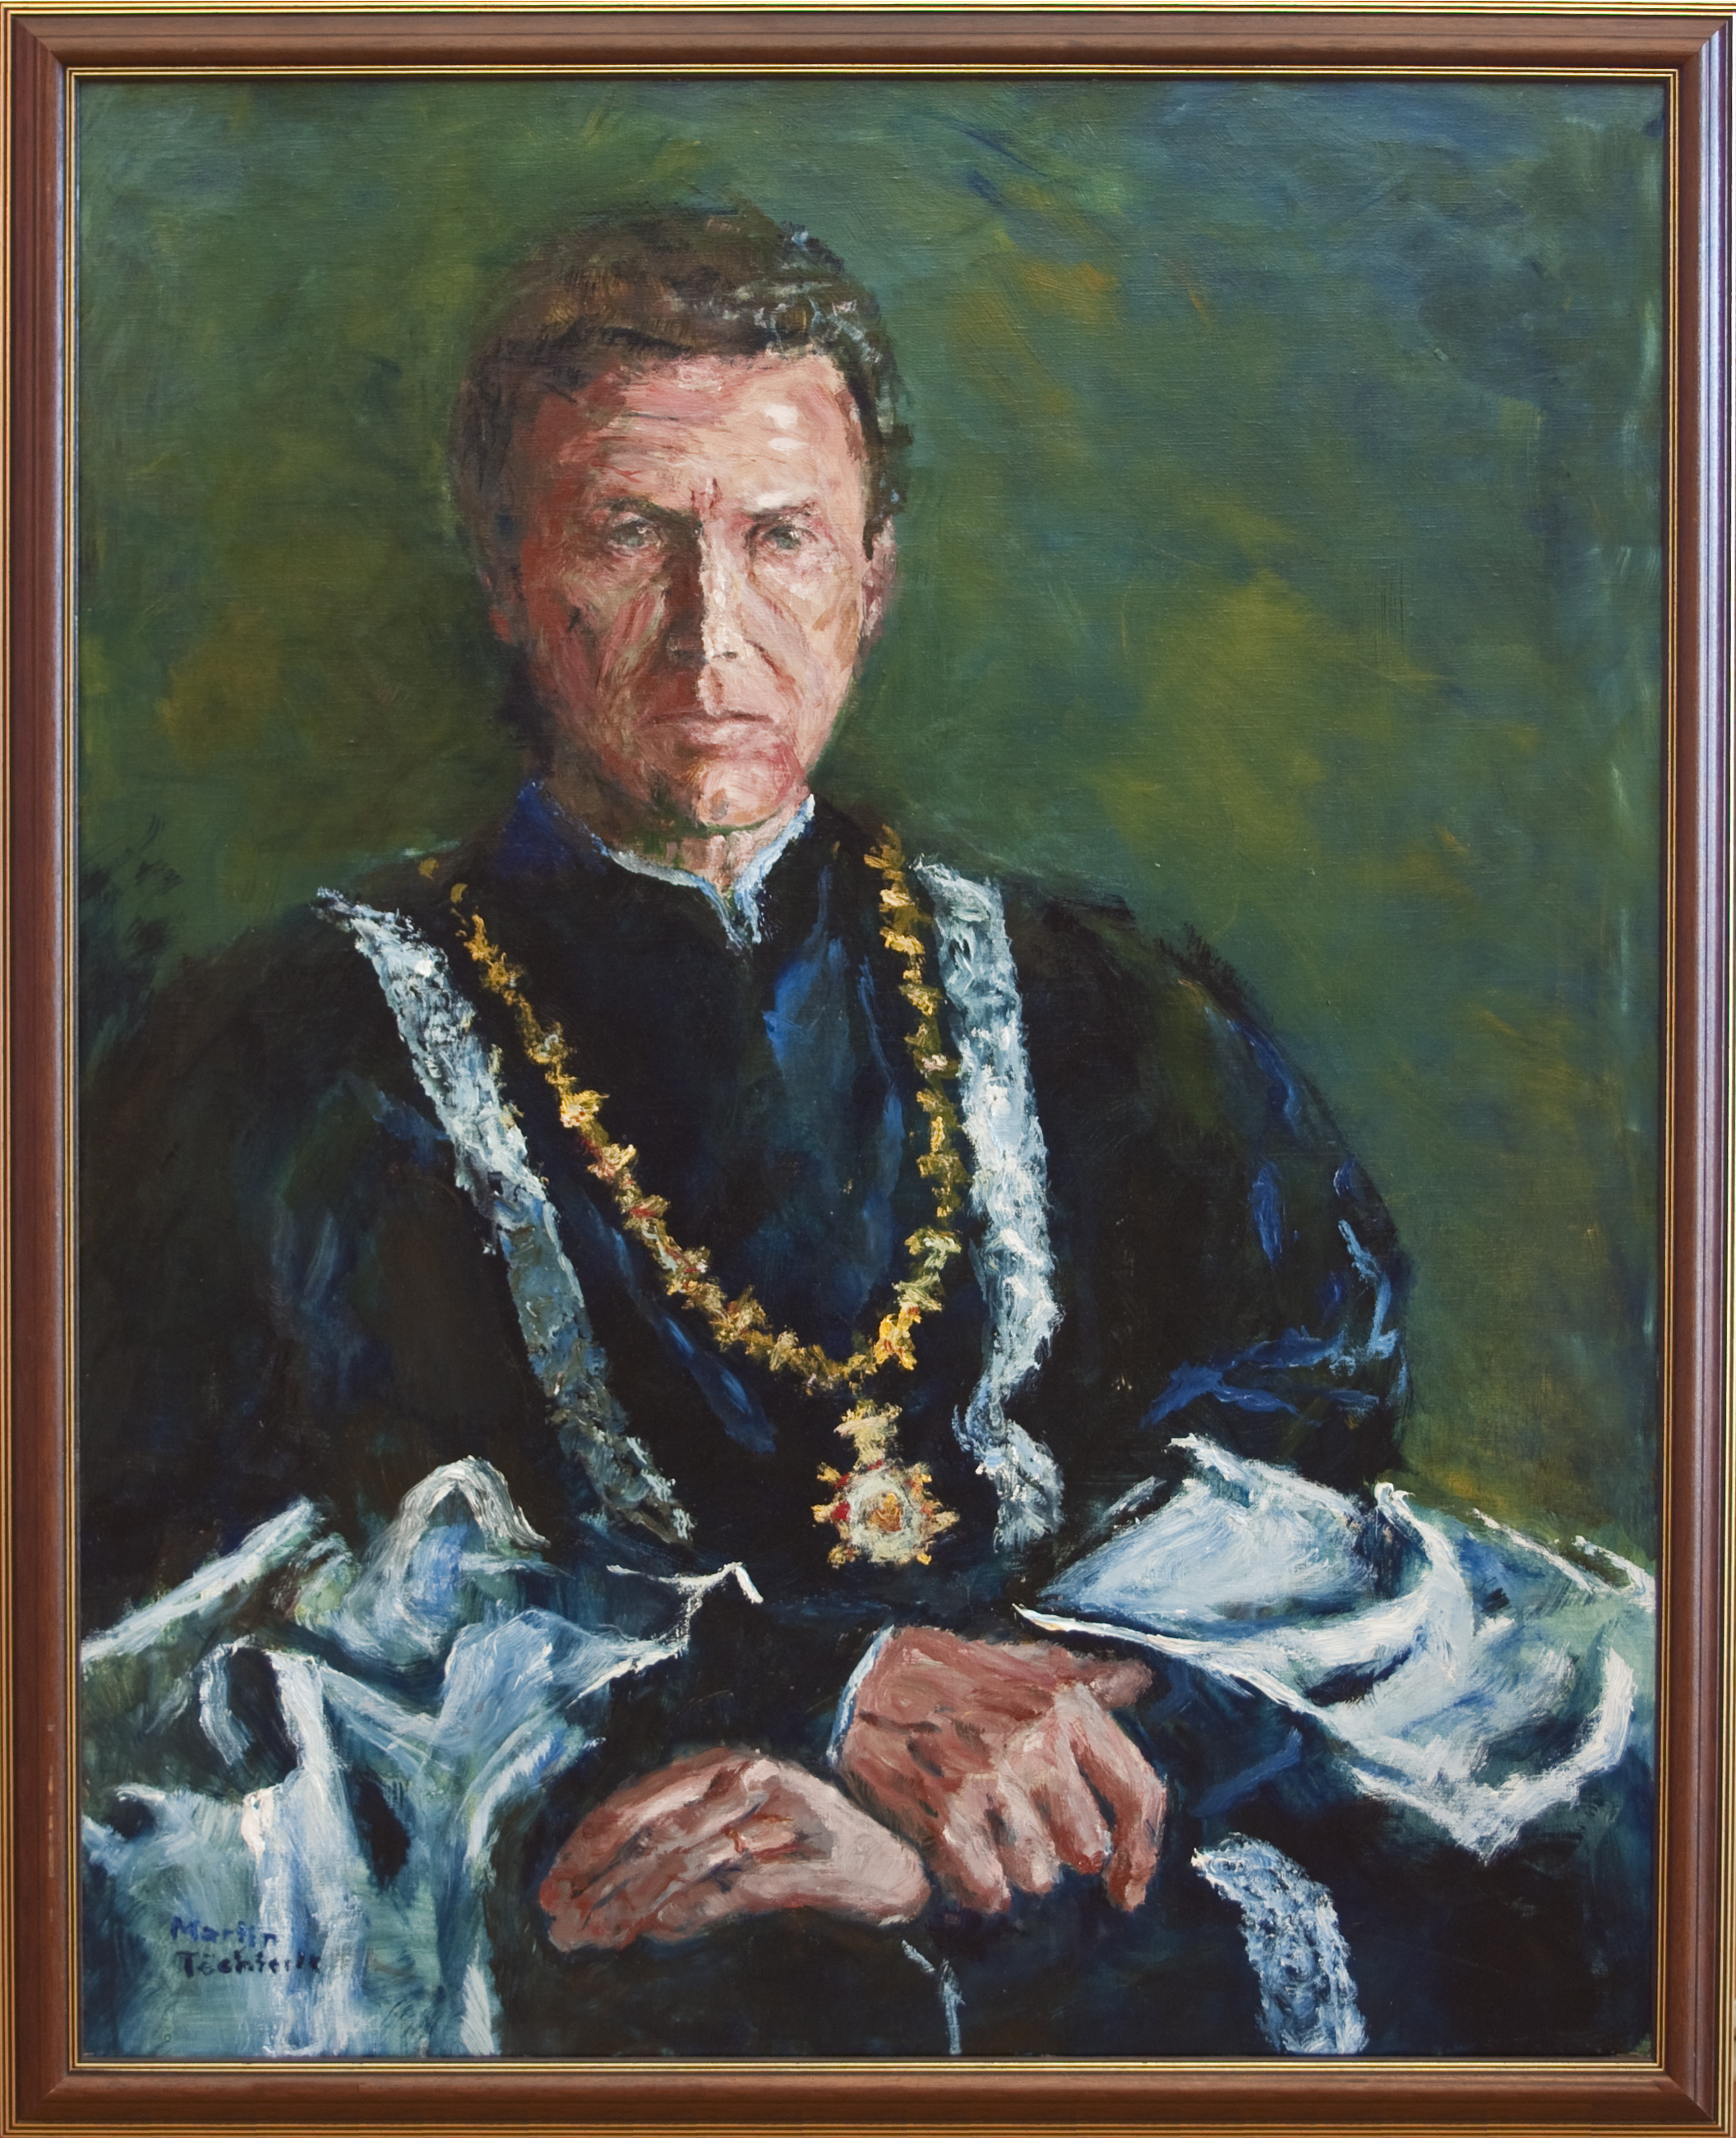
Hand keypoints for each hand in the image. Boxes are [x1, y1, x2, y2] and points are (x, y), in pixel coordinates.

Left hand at [538, 1746, 930, 1950]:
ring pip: (690, 1861)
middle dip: (598, 1884)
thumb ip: (678, 1854)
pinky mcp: (813, 1859)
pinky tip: (659, 1932)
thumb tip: (607, 1903)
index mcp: (719, 1764)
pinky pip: (739, 1886)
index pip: (635, 1804)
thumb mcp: (731, 1834)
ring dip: (635, 1904)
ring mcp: (783, 1814)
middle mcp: (747, 1777)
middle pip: (655, 1833)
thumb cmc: (801, 1845)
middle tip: (561, 1928)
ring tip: (598, 1938)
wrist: (893, 1860)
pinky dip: (694, 1910)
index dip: (584, 1850)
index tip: (548, 1893)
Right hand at [836, 1627, 1165, 1914]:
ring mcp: (989, 1781)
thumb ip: (1084, 1677)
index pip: (1138, 1794)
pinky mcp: (944, 1816)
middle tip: (1016, 1823)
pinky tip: (955, 1852)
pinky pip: (987, 1892)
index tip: (1126, 1890)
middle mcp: (1036, 1743)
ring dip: (1010, 1868)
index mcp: (1066, 1707)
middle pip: (1085, 1850)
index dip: (1141, 1853)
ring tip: (979, 1830)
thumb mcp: (1022, 1665)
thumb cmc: (952, 1679)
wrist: (860, 1680)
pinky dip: (973, 1885)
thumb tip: (1139, 1679)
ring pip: (1037, 1877)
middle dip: (1055, 1848)